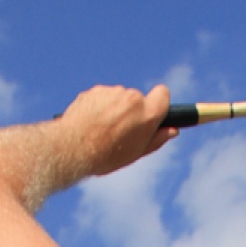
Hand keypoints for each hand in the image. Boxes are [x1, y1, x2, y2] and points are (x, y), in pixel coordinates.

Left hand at [57, 83, 177, 177]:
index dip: (159, 102)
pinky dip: (98, 108)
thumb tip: (172, 130)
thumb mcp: (136, 152)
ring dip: (114, 110)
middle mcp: (132, 97)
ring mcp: (112, 92)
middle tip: (120, 132)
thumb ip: (156, 139)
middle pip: (137, 99)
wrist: (73, 148)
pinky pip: (101, 98)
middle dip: (131, 112)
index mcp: (147, 113)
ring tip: (101, 131)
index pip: (163, 93)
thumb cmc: (106, 156)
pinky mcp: (95, 90)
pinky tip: (90, 124)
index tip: (153, 112)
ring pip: (118, 99)